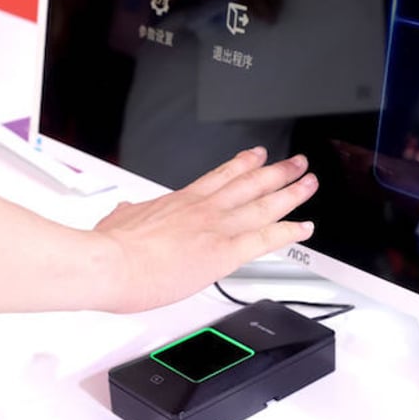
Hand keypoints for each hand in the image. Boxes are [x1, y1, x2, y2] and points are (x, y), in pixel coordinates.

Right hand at [94, 147, 317, 312]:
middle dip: (278, 172)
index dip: (244, 164)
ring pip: (265, 205)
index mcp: (181, 200)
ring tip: (310, 184)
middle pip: (251, 183)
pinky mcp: (225, 252)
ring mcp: (218, 228)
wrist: (108, 263)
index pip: (220, 176)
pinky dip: (289, 232)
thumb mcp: (119, 219)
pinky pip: (266, 239)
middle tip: (297, 163)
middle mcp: (205, 209)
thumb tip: (125, 210)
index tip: (258, 155)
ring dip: (292, 193)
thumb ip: (129, 214)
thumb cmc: (110, 248)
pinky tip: (305, 228)